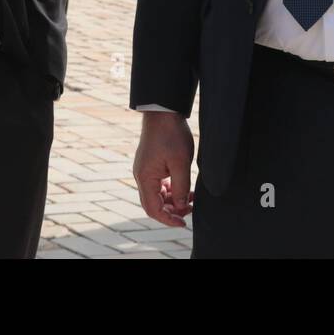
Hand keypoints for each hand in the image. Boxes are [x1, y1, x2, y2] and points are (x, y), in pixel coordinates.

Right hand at [134, 111, 194, 226]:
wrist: (163, 111)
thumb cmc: (171, 135)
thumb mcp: (181, 163)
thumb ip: (181, 187)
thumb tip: (182, 207)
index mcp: (146, 177)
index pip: (153, 209)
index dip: (169, 219)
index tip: (184, 223)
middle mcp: (142, 176)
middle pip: (154, 204)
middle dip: (172, 211)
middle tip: (191, 209)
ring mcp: (145, 169)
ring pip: (157, 195)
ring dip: (173, 200)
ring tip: (191, 199)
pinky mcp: (150, 164)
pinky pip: (158, 184)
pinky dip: (171, 190)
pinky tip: (184, 187)